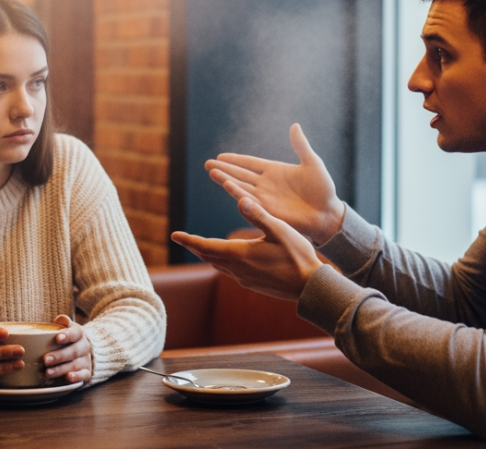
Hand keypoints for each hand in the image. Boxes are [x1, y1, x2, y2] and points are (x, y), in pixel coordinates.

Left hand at [44, 315, 92, 383]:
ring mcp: (86, 360)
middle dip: (59, 356)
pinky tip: (68, 377)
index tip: (58, 338)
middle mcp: (84, 347)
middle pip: (73, 351)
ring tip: (47, 372)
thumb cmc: (70, 339)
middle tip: (46, 359)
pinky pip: (84, 375)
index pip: (75, 333)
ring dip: (61, 369)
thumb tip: (59, 319)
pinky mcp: (87, 371)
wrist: (86, 350)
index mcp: (79, 334)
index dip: (67, 335)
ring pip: (75, 365)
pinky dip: (77, 376)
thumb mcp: (69, 327)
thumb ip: (63, 323)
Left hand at [171, 194, 323, 301]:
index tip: (174, 235)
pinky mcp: (253, 285)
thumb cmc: (299, 256)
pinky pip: (230, 272)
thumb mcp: (280, 230)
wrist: (310, 287)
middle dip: (195, 246)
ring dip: (207, 255)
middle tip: (182, 239)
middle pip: (209, 257)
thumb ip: (259, 215)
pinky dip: (221, 263)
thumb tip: (240, 199)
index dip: (189, 240)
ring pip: (219, 266)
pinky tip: (227, 259)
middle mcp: (238, 269)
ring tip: (200, 246)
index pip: (207, 246)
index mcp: (241, 254)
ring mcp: (245, 280)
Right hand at [204, 123, 345, 244]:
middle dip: (224, 169)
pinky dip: (238, 193)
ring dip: (226, 179)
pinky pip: (250, 200)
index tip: (220, 156)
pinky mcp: (268, 209)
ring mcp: (265, 197)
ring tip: (211, 172)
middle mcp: (266, 184)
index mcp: (274, 171)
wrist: (327, 213)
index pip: (249, 163)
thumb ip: (301, 146)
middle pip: (240, 174)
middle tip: (207, 164)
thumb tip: (295, 126)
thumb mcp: (312, 163)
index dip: (235, 160)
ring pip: (241, 186)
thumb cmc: (322, 189)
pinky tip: (227, 185)